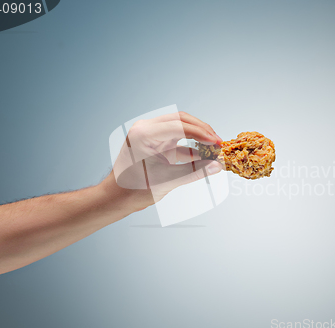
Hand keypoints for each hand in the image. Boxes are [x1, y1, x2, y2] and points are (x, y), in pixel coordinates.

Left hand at [101, 111, 223, 211]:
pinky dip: (191, 149)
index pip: (179, 126)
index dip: (201, 133)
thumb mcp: (166, 181)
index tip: (216, 142)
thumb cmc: (133, 190)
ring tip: (214, 150)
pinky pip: (178, 141)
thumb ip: (194, 172)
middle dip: (202, 131)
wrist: (116, 198)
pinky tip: (204, 158)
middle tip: (218, 142)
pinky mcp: (156, 144)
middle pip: (181, 121)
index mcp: (143, 134)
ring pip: (181, 129)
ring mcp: (151, 135)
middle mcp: (146, 129)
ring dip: (198, 138)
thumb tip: (216, 166)